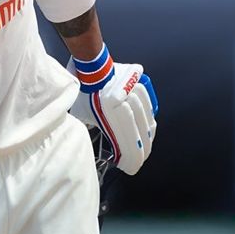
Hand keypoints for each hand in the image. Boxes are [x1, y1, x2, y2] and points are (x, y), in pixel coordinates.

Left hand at [71, 48, 157, 175]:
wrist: (90, 65)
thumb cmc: (84, 92)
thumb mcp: (85, 115)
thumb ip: (97, 129)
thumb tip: (106, 144)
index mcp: (109, 112)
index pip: (127, 141)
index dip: (132, 158)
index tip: (131, 168)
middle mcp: (123, 102)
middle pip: (140, 132)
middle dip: (142, 150)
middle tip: (139, 161)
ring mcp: (132, 92)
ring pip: (147, 119)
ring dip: (147, 135)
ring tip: (145, 146)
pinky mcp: (138, 85)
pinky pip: (149, 105)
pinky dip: (149, 117)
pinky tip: (149, 127)